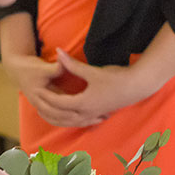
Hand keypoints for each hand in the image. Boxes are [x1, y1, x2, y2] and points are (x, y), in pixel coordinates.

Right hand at [1, 52, 92, 126]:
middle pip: (60, 118)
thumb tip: (65, 65)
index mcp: (38, 96)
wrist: (18, 70)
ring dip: (77, 122)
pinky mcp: (47, 106)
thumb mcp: (42, 67)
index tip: (89, 110)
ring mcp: (42, 107)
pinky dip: (71, 120)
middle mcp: (40, 105)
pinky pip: (58, 118)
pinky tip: (85, 119)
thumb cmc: (30, 68)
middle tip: (98, 118)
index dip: (72, 110)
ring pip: (60, 120)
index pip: (56, 108)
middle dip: (79, 119)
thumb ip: (55, 68)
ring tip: (97, 121)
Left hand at [33, 49, 149, 126]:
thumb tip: (58, 53)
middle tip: (37, 102)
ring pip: (70, 121)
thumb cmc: (116, 78)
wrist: (138, 86)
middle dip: (48, 109)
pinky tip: (70, 118)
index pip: (58, 103)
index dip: (46, 96)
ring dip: (58, 117)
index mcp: (83, 103)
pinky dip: (71, 120)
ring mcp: (93, 115)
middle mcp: (86, 112)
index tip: (36, 90)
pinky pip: (80, 121)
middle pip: (61, 115)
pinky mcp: (99, 114)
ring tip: (48, 111)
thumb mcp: (93, 71)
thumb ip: (73, 65)